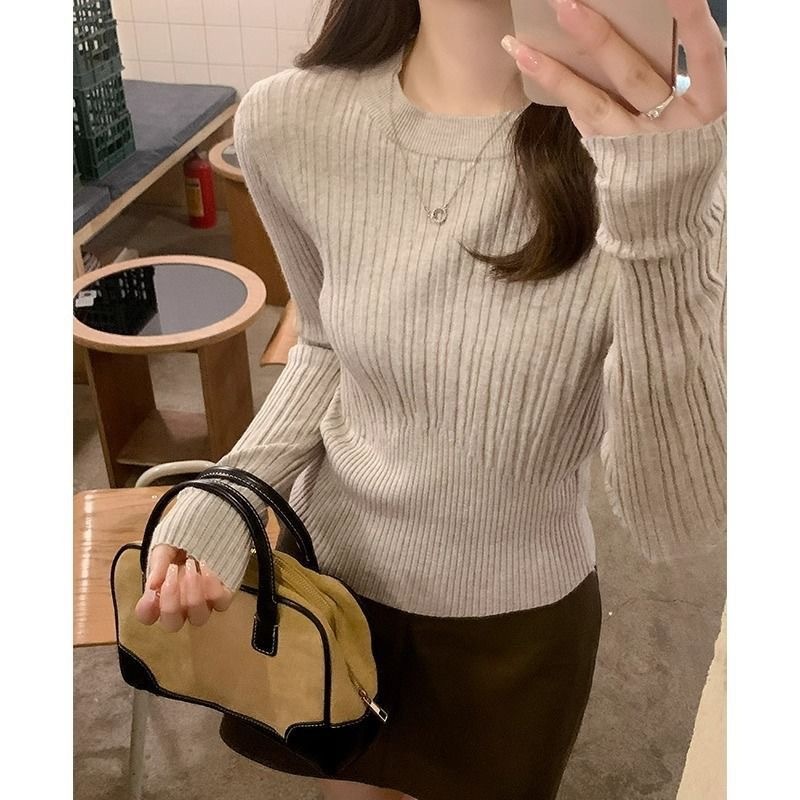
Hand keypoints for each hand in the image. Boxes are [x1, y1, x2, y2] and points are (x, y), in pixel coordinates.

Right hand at [134, 544, 233, 631]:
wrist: (203, 533)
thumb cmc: (179, 546)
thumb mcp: (164, 549)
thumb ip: (158, 566)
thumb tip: (152, 585)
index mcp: (159, 598)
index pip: (147, 616)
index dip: (147, 609)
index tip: (152, 588)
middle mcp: (180, 609)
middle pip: (172, 624)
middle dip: (171, 601)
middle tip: (172, 571)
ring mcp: (202, 605)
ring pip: (198, 617)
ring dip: (193, 592)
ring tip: (190, 565)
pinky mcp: (222, 597)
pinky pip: (220, 602)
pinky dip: (213, 586)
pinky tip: (206, 567)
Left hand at [501, 0, 725, 136]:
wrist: (676, 199)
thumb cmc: (692, 131)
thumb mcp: (701, 98)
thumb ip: (683, 62)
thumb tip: (648, 14)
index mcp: (710, 104)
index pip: (705, 54)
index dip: (692, 18)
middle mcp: (672, 126)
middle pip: (633, 77)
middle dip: (599, 38)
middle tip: (564, 5)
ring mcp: (636, 145)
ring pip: (594, 104)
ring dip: (556, 73)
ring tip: (519, 45)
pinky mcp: (611, 156)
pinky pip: (584, 121)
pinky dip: (562, 93)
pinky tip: (530, 67)